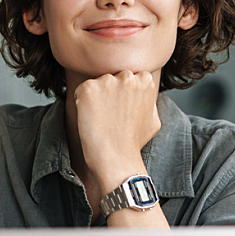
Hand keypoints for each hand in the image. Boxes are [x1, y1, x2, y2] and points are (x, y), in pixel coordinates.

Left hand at [73, 70, 159, 187]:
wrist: (116, 158)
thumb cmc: (133, 142)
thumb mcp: (153, 119)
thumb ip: (149, 100)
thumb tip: (145, 92)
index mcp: (145, 80)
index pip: (129, 77)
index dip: (123, 94)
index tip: (121, 109)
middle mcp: (128, 76)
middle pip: (112, 77)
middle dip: (109, 92)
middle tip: (110, 115)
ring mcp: (108, 81)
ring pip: (97, 83)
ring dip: (96, 97)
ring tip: (101, 119)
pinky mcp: (89, 88)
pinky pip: (81, 90)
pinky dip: (82, 102)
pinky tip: (91, 118)